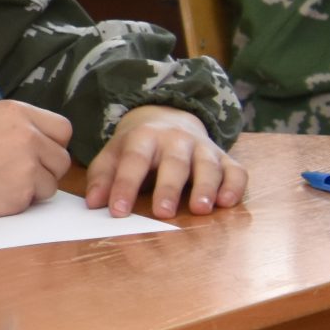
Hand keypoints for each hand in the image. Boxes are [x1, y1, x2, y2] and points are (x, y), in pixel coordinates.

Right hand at [0, 102, 72, 226]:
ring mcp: (26, 166)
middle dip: (45, 170)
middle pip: (62, 159)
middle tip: (13, 174)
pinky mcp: (19, 195)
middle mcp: (27, 135)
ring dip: (32, 189)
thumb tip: (38, 146)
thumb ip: (13, 130)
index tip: (33, 153)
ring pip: (51, 184)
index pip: (62, 129)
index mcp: (15, 112)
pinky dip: (16, 203)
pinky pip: (33, 203)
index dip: (50, 144)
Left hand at [84, 105, 245, 219]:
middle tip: (162, 213)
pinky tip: (227, 202)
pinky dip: (235, 186)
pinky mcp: (225, 158)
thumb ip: (102, 176)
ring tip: (200, 209)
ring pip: (208, 166)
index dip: (125, 185)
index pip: (134, 160)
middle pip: (174, 163)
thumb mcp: (113, 153)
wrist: (169, 116)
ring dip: (206, 187)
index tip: (118, 211)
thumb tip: (93, 203)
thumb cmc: (136, 146)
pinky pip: (236, 170)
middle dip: (168, 188)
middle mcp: (176, 140)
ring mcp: (203, 148)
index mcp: (144, 137)